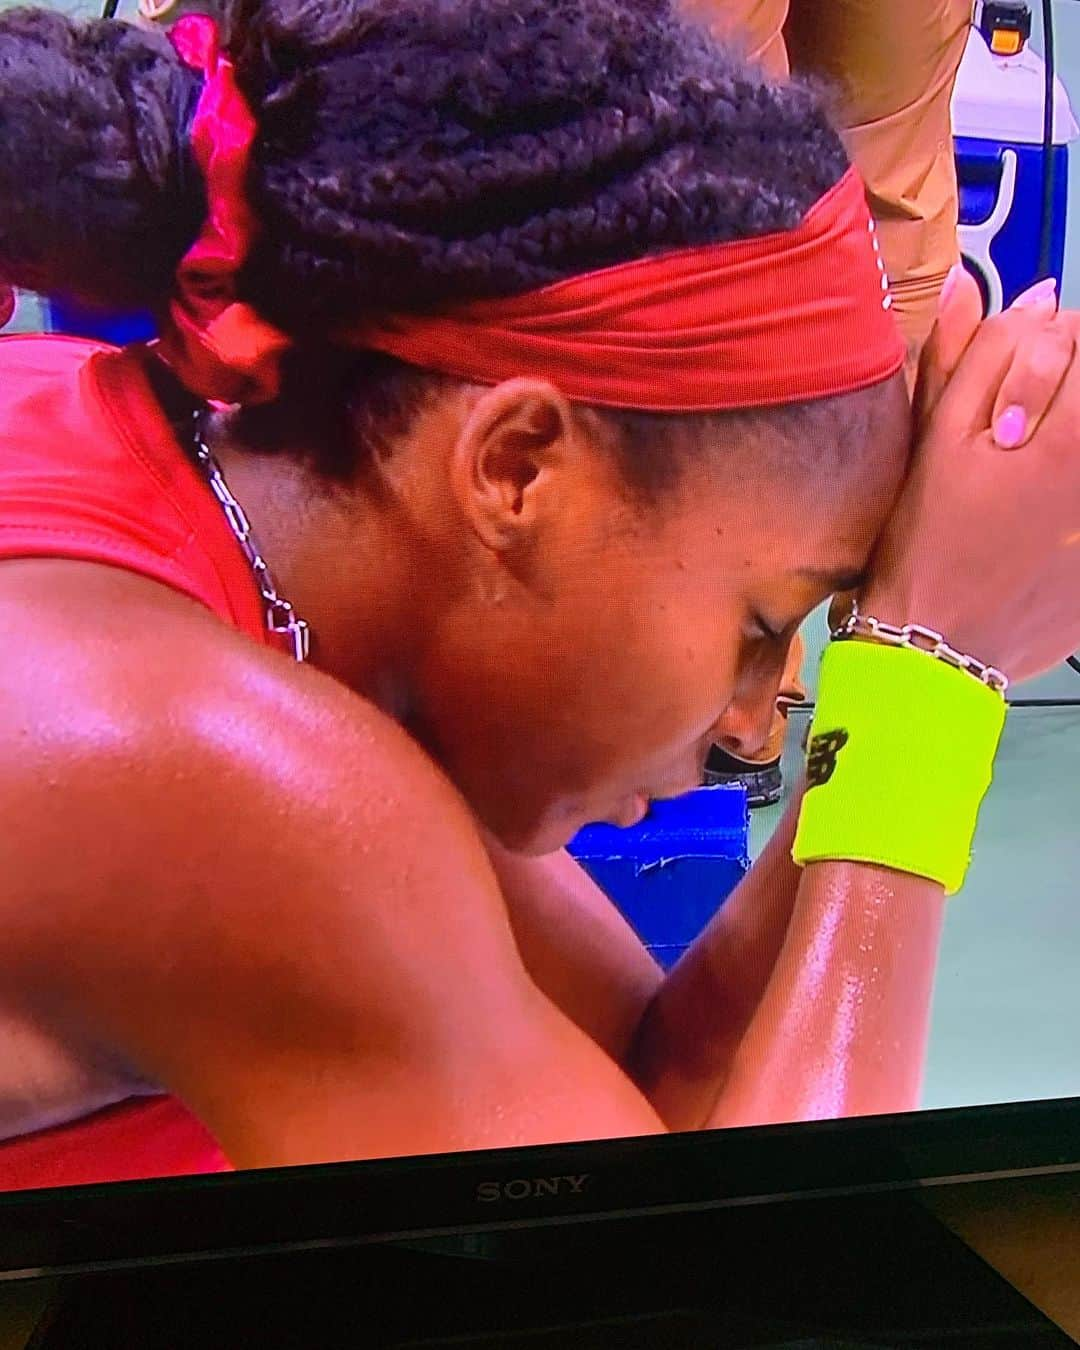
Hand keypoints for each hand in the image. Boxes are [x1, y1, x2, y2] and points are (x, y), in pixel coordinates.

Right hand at [862, 272, 1079, 683]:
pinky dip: (1069, 498)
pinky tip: (1039, 521)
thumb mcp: (937, 442)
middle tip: (1023, 433)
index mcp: (1063, 436)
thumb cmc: (926, 543)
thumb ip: (986, 358)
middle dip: (1064, 395)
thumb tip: (1036, 298)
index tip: (1013, 385)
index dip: (1045, 350)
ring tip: (1032, 473)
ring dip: (1066, 438)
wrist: (939, 649)